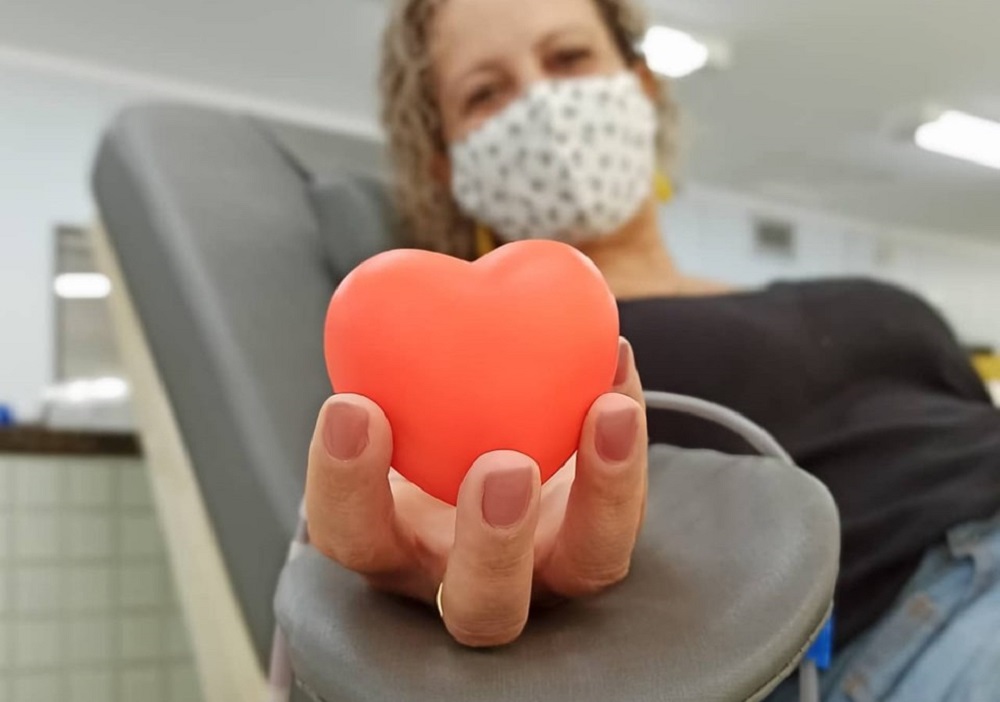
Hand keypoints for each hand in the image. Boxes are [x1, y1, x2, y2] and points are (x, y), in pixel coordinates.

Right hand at [305, 337, 647, 647]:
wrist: (487, 450)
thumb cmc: (414, 430)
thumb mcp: (388, 407)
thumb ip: (381, 373)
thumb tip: (383, 293)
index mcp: (394, 550)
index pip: (351, 539)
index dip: (344, 483)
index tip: (352, 406)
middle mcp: (471, 580)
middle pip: (482, 610)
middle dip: (492, 545)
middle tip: (503, 466)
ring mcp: (552, 571)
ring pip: (588, 570)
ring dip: (605, 494)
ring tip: (608, 409)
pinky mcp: (606, 538)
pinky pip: (632, 501)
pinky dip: (629, 436)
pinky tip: (616, 370)